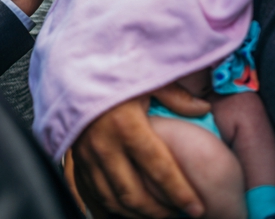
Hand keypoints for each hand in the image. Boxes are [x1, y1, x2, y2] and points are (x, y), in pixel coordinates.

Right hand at [71, 84, 209, 218]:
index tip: (197, 207)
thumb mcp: (147, 77)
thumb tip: (204, 108)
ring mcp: (86, 155)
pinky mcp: (76, 159)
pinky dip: (114, 205)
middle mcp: (105, 145)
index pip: (159, 169)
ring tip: (158, 213)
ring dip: (137, 213)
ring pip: (113, 199)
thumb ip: (176, 96)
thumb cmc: (112, 71)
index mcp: (127, 125)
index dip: (180, 193)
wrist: (70, 70)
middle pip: (134, 194)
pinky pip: (94, 193)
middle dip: (160, 211)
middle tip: (179, 213)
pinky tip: (130, 206)